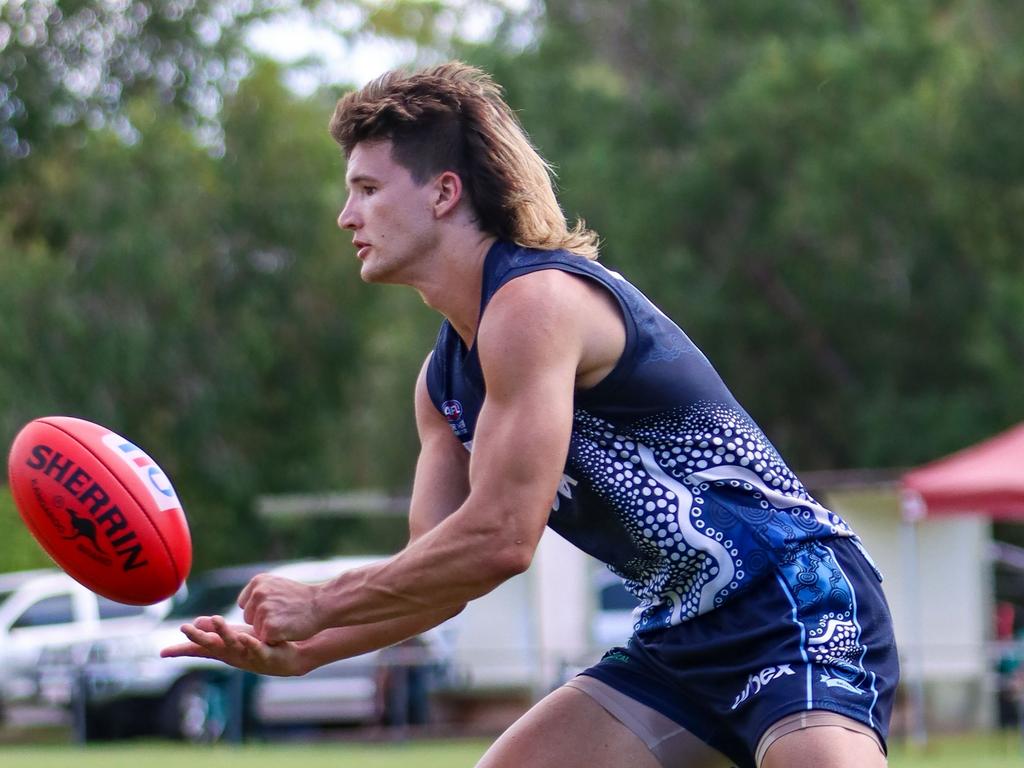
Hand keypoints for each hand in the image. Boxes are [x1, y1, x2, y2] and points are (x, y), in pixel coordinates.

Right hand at [159, 615, 304, 676]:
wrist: (289, 657)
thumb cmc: (259, 646)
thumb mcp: (236, 636)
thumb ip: (217, 631)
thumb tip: (197, 622)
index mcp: (224, 649)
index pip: (199, 650)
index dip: (182, 651)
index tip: (162, 652)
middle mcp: (233, 654)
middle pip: (213, 646)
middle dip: (198, 638)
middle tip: (184, 628)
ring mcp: (249, 656)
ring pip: (234, 644)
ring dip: (224, 633)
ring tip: (216, 619)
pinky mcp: (266, 654)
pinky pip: (258, 649)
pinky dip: (251, 644)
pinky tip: (245, 638)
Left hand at [237, 573, 323, 643]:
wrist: (322, 605)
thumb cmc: (301, 599)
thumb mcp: (277, 586)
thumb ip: (259, 592)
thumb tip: (243, 604)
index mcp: (258, 582)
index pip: (245, 604)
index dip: (259, 610)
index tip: (277, 607)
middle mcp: (258, 593)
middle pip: (249, 618)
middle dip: (262, 620)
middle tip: (284, 615)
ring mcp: (263, 610)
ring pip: (256, 630)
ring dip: (269, 630)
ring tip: (287, 621)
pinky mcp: (269, 627)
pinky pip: (264, 639)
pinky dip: (275, 639)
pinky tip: (288, 630)